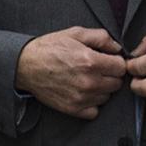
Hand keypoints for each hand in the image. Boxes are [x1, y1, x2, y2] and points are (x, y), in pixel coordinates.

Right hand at [14, 27, 128, 120]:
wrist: (25, 66)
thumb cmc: (49, 48)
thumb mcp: (75, 33)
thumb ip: (101, 37)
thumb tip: (117, 47)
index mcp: (91, 61)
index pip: (121, 67)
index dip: (115, 62)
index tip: (107, 61)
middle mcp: (89, 81)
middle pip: (116, 83)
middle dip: (110, 75)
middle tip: (97, 70)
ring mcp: (81, 97)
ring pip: (107, 97)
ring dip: (101, 90)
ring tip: (87, 80)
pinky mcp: (73, 108)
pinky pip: (95, 111)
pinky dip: (92, 104)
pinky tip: (84, 93)